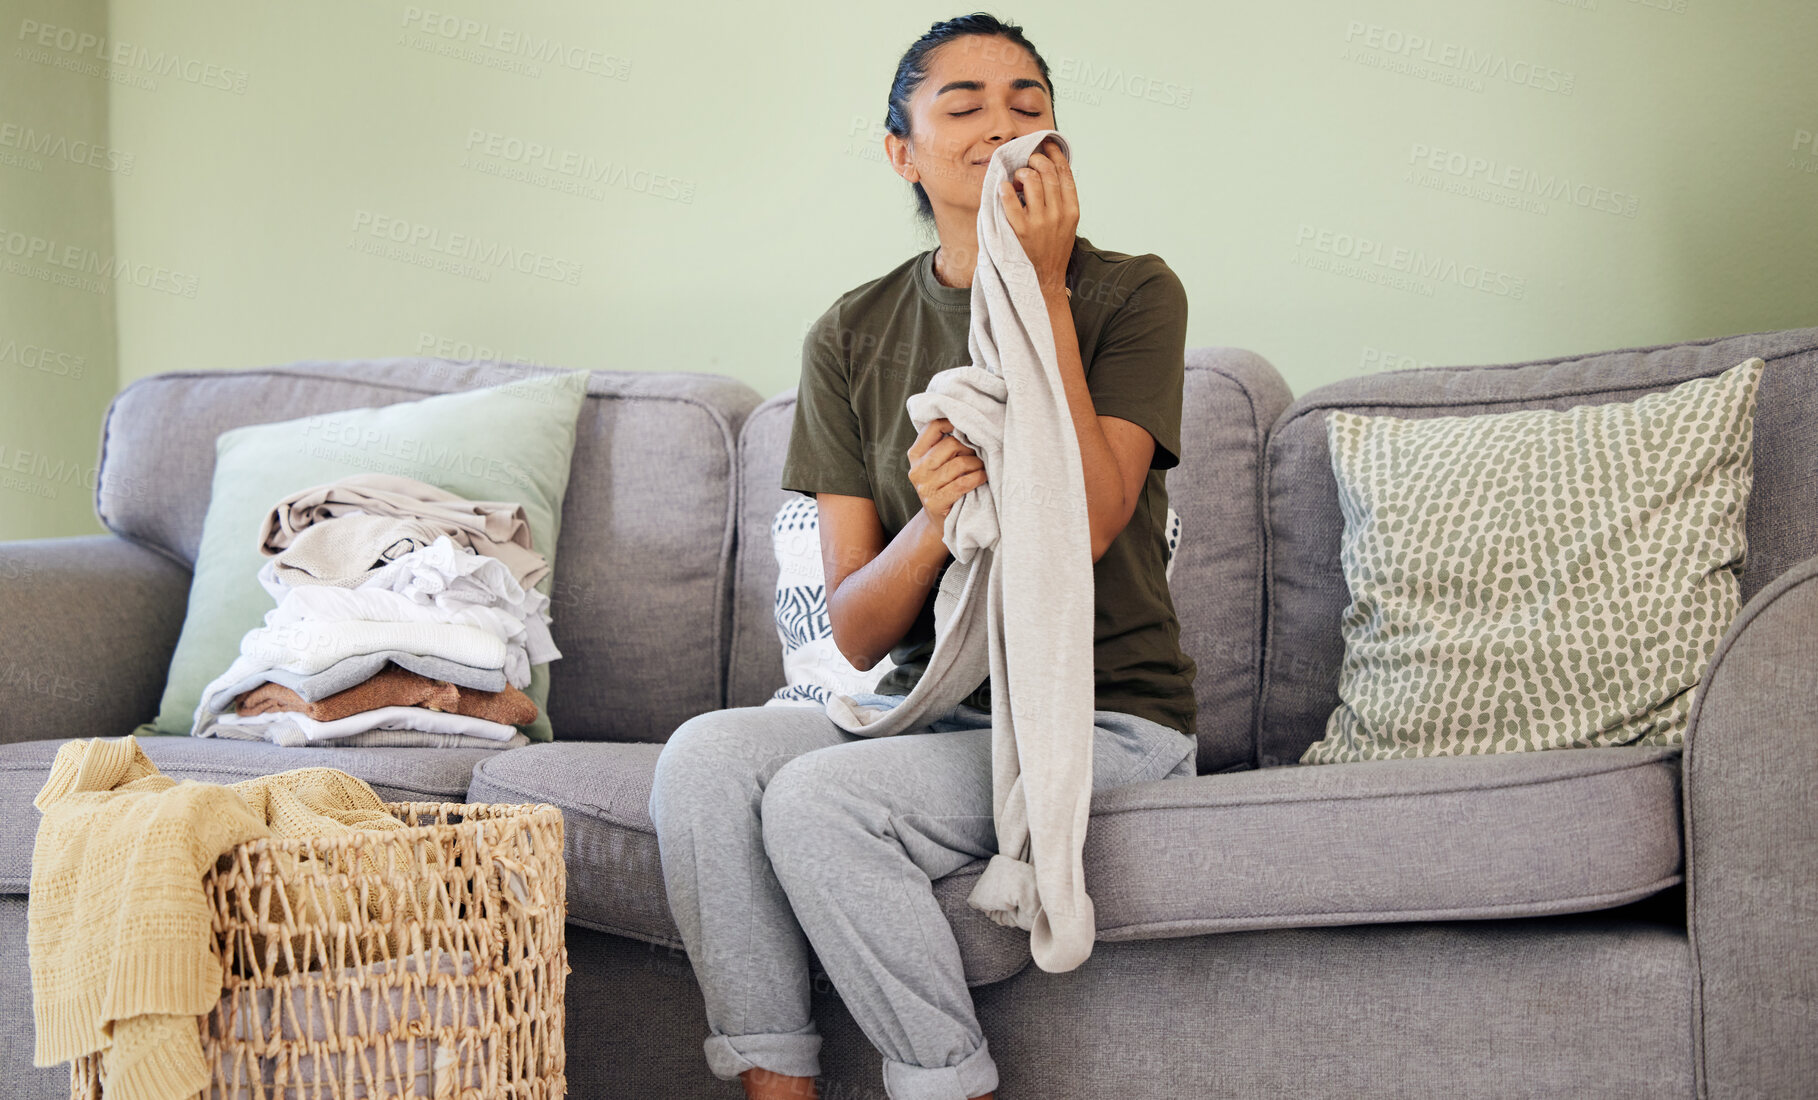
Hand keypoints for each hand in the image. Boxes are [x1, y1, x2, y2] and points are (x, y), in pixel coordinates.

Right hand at [907, 417, 985, 523]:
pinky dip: (978, 477)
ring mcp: (924, 487)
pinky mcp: (935, 502)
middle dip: (970, 448)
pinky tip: (983, 477)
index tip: (968, 428)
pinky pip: (963, 483)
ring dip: (977, 464)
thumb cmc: (945, 485)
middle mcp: (917, 469)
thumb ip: (944, 445)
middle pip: (950, 444)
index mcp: (915, 455)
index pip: (933, 427)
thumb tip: (968, 423)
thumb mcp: (938, 463)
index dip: (953, 422)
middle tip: (979, 454)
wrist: (939, 520)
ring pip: (959, 463)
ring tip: (982, 466)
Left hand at [1000, 136, 1077, 296]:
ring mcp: (1039, 222)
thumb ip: (1061, 200)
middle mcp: (1058, 214)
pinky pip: (1010, 199)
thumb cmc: (1053, 249)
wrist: (1044, 280)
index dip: (1055, 153)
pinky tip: (1003, 188)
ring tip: (1016, 180)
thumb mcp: (1067, 224)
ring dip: (1020, 173)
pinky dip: (1005, 189)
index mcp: (1072, 210)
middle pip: (1047, 171)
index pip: (1065, 173)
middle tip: (1027, 163)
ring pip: (1030, 179)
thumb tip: (1049, 170)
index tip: (1047, 144)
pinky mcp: (1020, 231)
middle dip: (1035, 160)